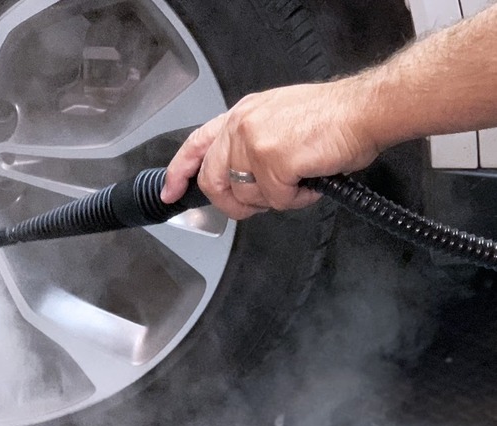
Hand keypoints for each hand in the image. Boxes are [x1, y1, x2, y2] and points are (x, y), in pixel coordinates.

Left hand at [160, 81, 380, 219]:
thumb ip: (251, 144)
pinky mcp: (272, 161)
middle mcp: (240, 126)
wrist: (365, 111)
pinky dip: (297, 200)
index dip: (179, 172)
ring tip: (300, 181)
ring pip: (246, 196)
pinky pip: (276, 202)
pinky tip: (311, 182)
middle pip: (215, 182)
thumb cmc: (333, 118)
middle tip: (260, 204)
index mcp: (240, 115)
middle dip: (235, 204)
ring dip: (275, 199)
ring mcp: (253, 144)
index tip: (170, 192)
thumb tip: (242, 179)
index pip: (196, 144)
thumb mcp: (277, 119)